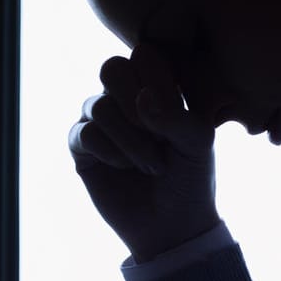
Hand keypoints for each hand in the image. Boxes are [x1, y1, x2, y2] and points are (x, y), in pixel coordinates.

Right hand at [68, 44, 219, 260]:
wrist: (173, 225)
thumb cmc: (191, 178)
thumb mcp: (198, 143)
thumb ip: (176, 115)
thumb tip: (140, 100)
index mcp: (156, 86)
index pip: (145, 54)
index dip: (158, 82)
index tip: (178, 115)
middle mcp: (124, 98)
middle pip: (111, 67)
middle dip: (135, 103)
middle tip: (158, 135)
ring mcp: (100, 121)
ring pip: (98, 105)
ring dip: (129, 139)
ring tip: (152, 165)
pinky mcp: (82, 148)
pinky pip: (83, 133)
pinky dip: (110, 152)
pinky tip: (126, 169)